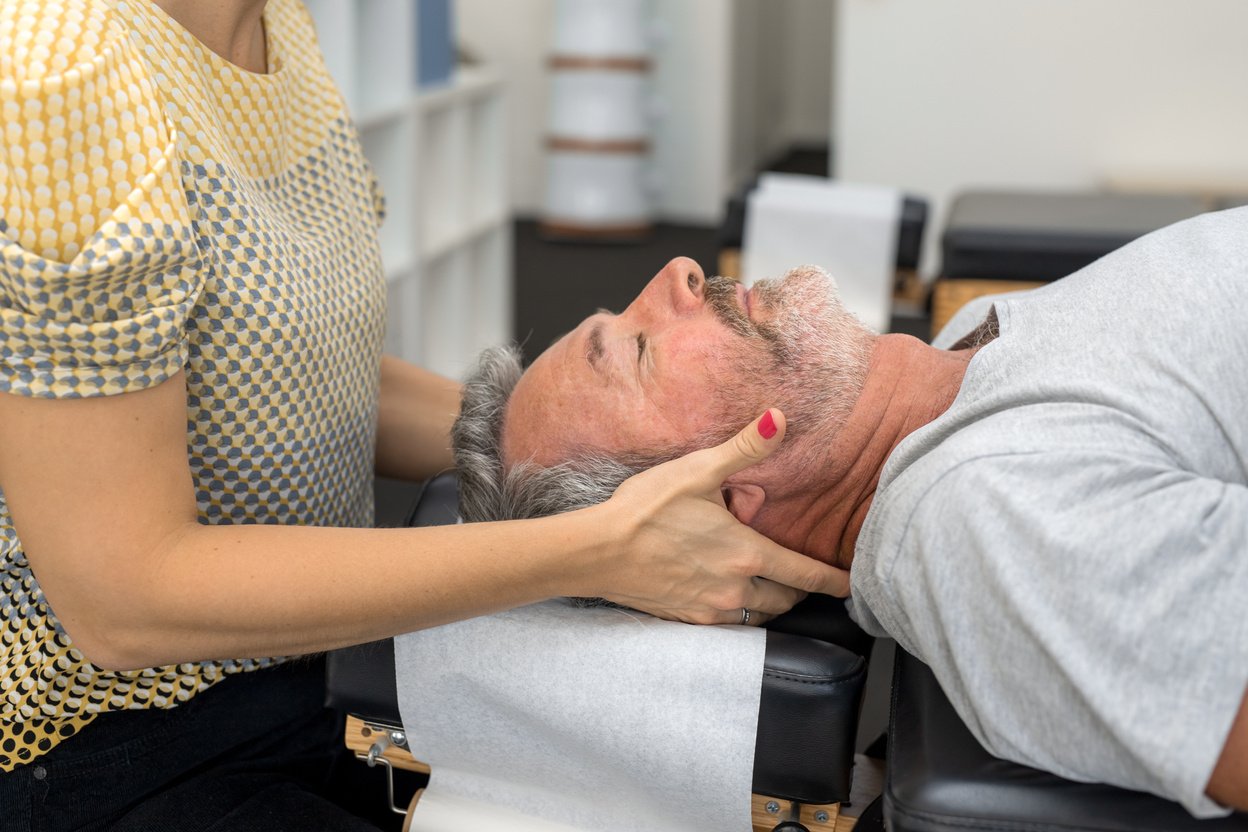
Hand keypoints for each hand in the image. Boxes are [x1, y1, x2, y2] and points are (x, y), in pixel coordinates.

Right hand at [592, 409, 850, 624]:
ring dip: (770, 602)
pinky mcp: (686, 619)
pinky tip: (728, 594)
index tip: (853, 586)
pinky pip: (727, 622)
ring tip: (771, 587)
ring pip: (758, 614)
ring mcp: (710, 608)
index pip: (806, 574)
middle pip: (785, 600)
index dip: (834, 581)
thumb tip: (780, 417)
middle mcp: (735, 586)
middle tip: (805, 580)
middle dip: (800, 591)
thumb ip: (744, 447)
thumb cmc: (646, 508)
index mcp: (747, 553)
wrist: (598, 551)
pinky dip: (738, 610)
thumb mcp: (698, 470)